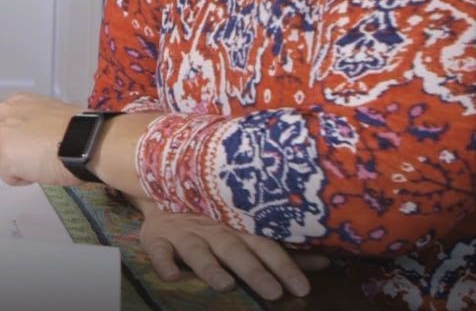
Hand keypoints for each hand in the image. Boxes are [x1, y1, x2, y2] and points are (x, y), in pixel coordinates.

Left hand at [0, 93, 87, 186]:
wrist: (84, 140)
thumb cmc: (76, 127)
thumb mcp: (50, 114)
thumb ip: (35, 121)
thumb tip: (36, 135)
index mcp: (16, 102)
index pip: (9, 126)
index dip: (24, 139)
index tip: (39, 143)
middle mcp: (3, 115)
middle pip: (3, 143)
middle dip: (19, 152)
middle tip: (42, 155)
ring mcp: (0, 137)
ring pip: (5, 160)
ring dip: (21, 166)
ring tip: (44, 163)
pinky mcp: (4, 159)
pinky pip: (8, 177)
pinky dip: (24, 180)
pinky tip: (42, 172)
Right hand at [139, 207, 327, 299]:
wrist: (162, 189)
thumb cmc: (212, 219)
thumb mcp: (245, 231)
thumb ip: (283, 250)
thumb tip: (325, 262)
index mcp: (237, 227)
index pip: (264, 245)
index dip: (283, 265)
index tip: (301, 288)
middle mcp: (212, 228)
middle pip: (234, 249)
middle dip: (253, 269)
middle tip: (272, 291)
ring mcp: (183, 232)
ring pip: (197, 250)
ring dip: (210, 267)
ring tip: (224, 284)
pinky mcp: (156, 237)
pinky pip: (157, 249)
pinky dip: (163, 262)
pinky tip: (172, 276)